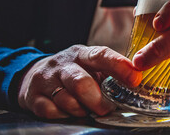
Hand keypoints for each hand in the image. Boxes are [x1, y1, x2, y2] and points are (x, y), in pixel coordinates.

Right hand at [18, 45, 141, 118]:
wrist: (34, 75)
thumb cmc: (72, 73)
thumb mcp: (91, 66)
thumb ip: (110, 74)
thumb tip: (136, 86)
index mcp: (82, 54)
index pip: (101, 55)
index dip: (119, 67)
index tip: (135, 79)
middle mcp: (63, 63)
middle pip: (81, 83)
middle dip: (97, 101)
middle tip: (105, 110)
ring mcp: (46, 79)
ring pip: (66, 100)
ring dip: (80, 110)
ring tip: (84, 109)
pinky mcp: (33, 95)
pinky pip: (51, 111)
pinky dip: (63, 115)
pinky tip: (66, 111)